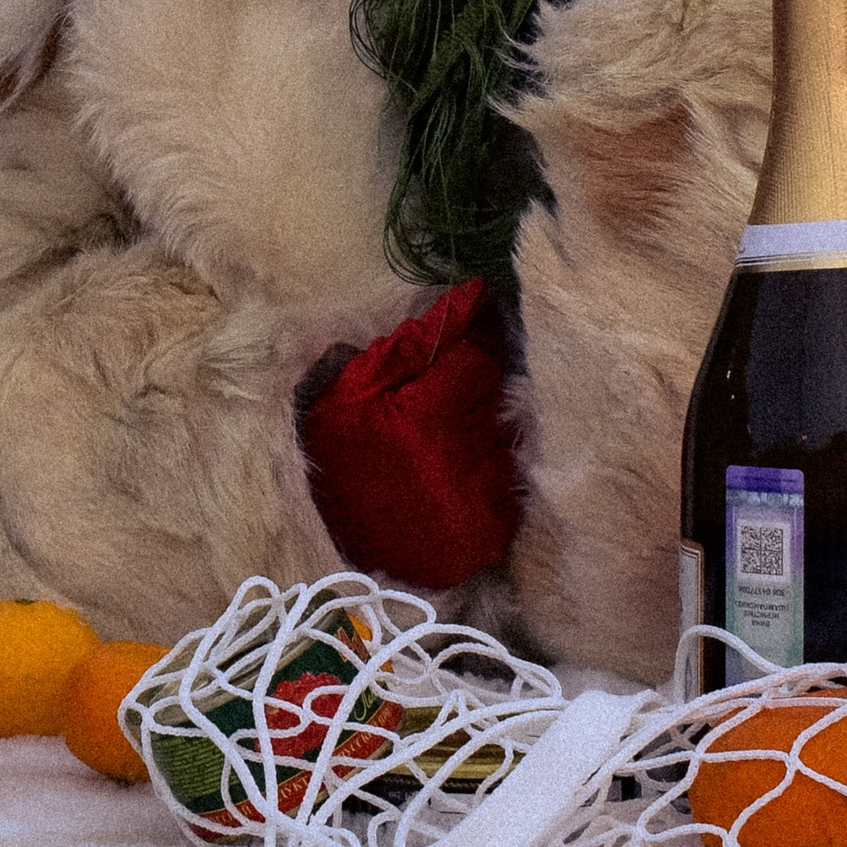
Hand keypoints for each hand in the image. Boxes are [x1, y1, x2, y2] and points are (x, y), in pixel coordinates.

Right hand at [297, 281, 520, 587]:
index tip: (468, 325)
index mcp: (425, 419)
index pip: (480, 358)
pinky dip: (491, 464)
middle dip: (477, 379)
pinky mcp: (494, 531)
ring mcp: (484, 501)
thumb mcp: (352, 392)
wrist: (333, 551)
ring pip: (507, 432)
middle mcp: (464, 460)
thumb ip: (410, 343)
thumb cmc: (335, 459)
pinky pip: (513, 477)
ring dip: (485, 421)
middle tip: (450, 380)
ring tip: (448, 427)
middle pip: (498, 392)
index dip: (473, 340)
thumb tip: (469, 295)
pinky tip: (458, 467)